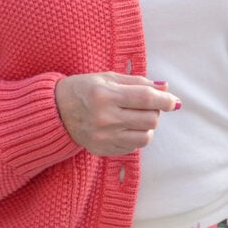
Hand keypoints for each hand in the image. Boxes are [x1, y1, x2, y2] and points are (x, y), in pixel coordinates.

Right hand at [55, 72, 180, 156]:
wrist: (55, 111)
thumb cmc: (83, 88)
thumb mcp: (107, 77)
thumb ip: (138, 82)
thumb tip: (165, 88)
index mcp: (105, 95)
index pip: (145, 98)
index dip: (164, 100)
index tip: (173, 101)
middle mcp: (104, 118)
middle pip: (149, 120)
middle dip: (156, 111)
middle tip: (148, 105)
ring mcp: (103, 137)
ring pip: (145, 137)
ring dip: (148, 126)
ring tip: (137, 117)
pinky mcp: (102, 149)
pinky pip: (133, 147)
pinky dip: (136, 136)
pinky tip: (126, 126)